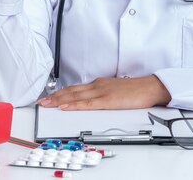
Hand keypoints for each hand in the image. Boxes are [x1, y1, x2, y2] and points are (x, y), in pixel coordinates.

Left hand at [37, 76, 171, 109]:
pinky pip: (88, 103)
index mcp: (99, 84)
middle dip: (54, 97)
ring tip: (47, 104)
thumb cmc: (136, 91)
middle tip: (41, 102)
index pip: (75, 89)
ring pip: (76, 96)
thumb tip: (92, 101)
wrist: (150, 87)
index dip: (60, 93)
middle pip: (72, 91)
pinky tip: (65, 107)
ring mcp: (102, 92)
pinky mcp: (108, 100)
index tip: (49, 97)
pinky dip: (74, 105)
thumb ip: (103, 95)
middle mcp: (97, 86)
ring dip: (59, 100)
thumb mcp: (115, 91)